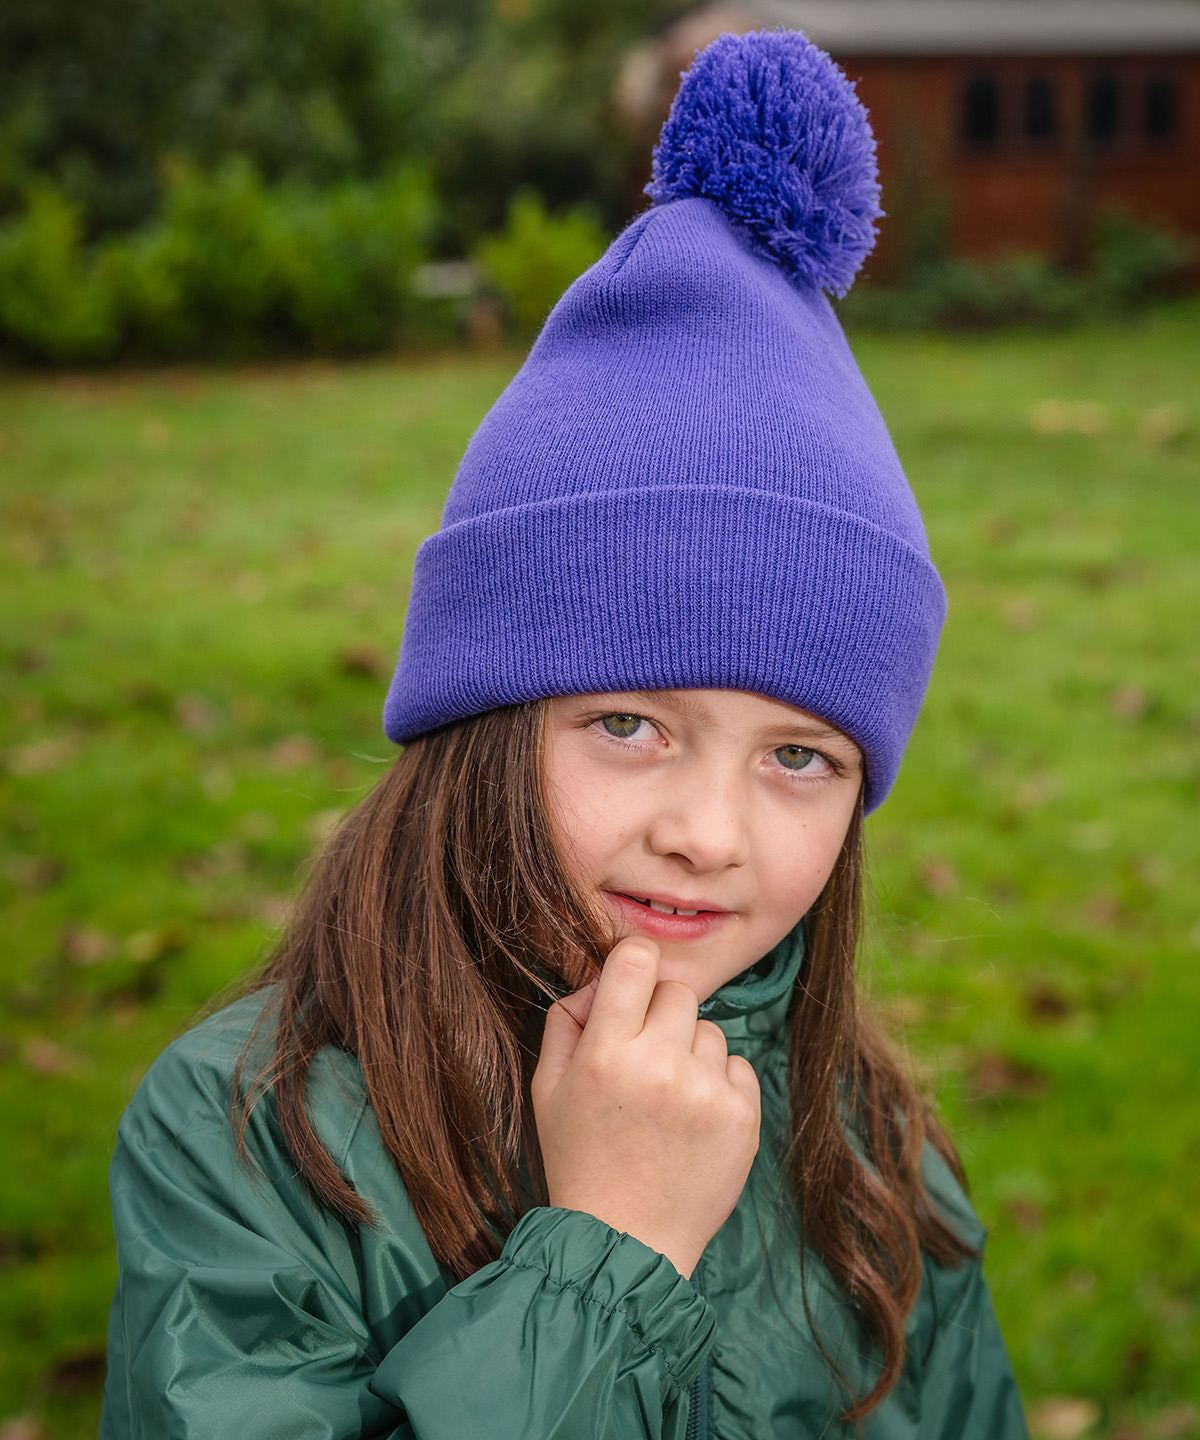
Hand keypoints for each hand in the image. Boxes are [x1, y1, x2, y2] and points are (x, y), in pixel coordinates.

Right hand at [531, 937, 760, 1277]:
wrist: (626, 1241)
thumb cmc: (580, 1161)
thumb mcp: (548, 1088)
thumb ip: (568, 1020)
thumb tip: (600, 979)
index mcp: (607, 1052)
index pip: (637, 958)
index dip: (633, 966)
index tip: (631, 987)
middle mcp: (660, 1064)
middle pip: (678, 991)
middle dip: (659, 1015)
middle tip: (643, 1058)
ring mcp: (706, 1091)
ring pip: (710, 1029)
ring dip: (690, 1052)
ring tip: (666, 1099)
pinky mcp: (743, 1117)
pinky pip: (738, 1065)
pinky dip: (719, 1083)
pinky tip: (692, 1118)